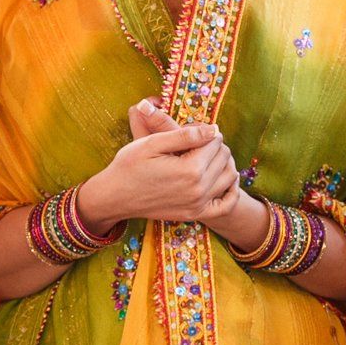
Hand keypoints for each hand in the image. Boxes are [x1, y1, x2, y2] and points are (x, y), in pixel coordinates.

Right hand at [127, 99, 245, 229]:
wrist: (115, 196)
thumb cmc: (129, 166)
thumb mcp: (153, 143)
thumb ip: (185, 135)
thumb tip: (213, 130)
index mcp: (190, 169)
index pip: (216, 141)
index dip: (207, 131)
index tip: (193, 130)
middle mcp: (198, 190)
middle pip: (224, 158)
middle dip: (215, 145)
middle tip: (198, 142)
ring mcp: (198, 205)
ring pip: (229, 177)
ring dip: (224, 163)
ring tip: (207, 156)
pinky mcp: (195, 214)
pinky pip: (226, 205)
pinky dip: (230, 191)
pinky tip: (222, 180)